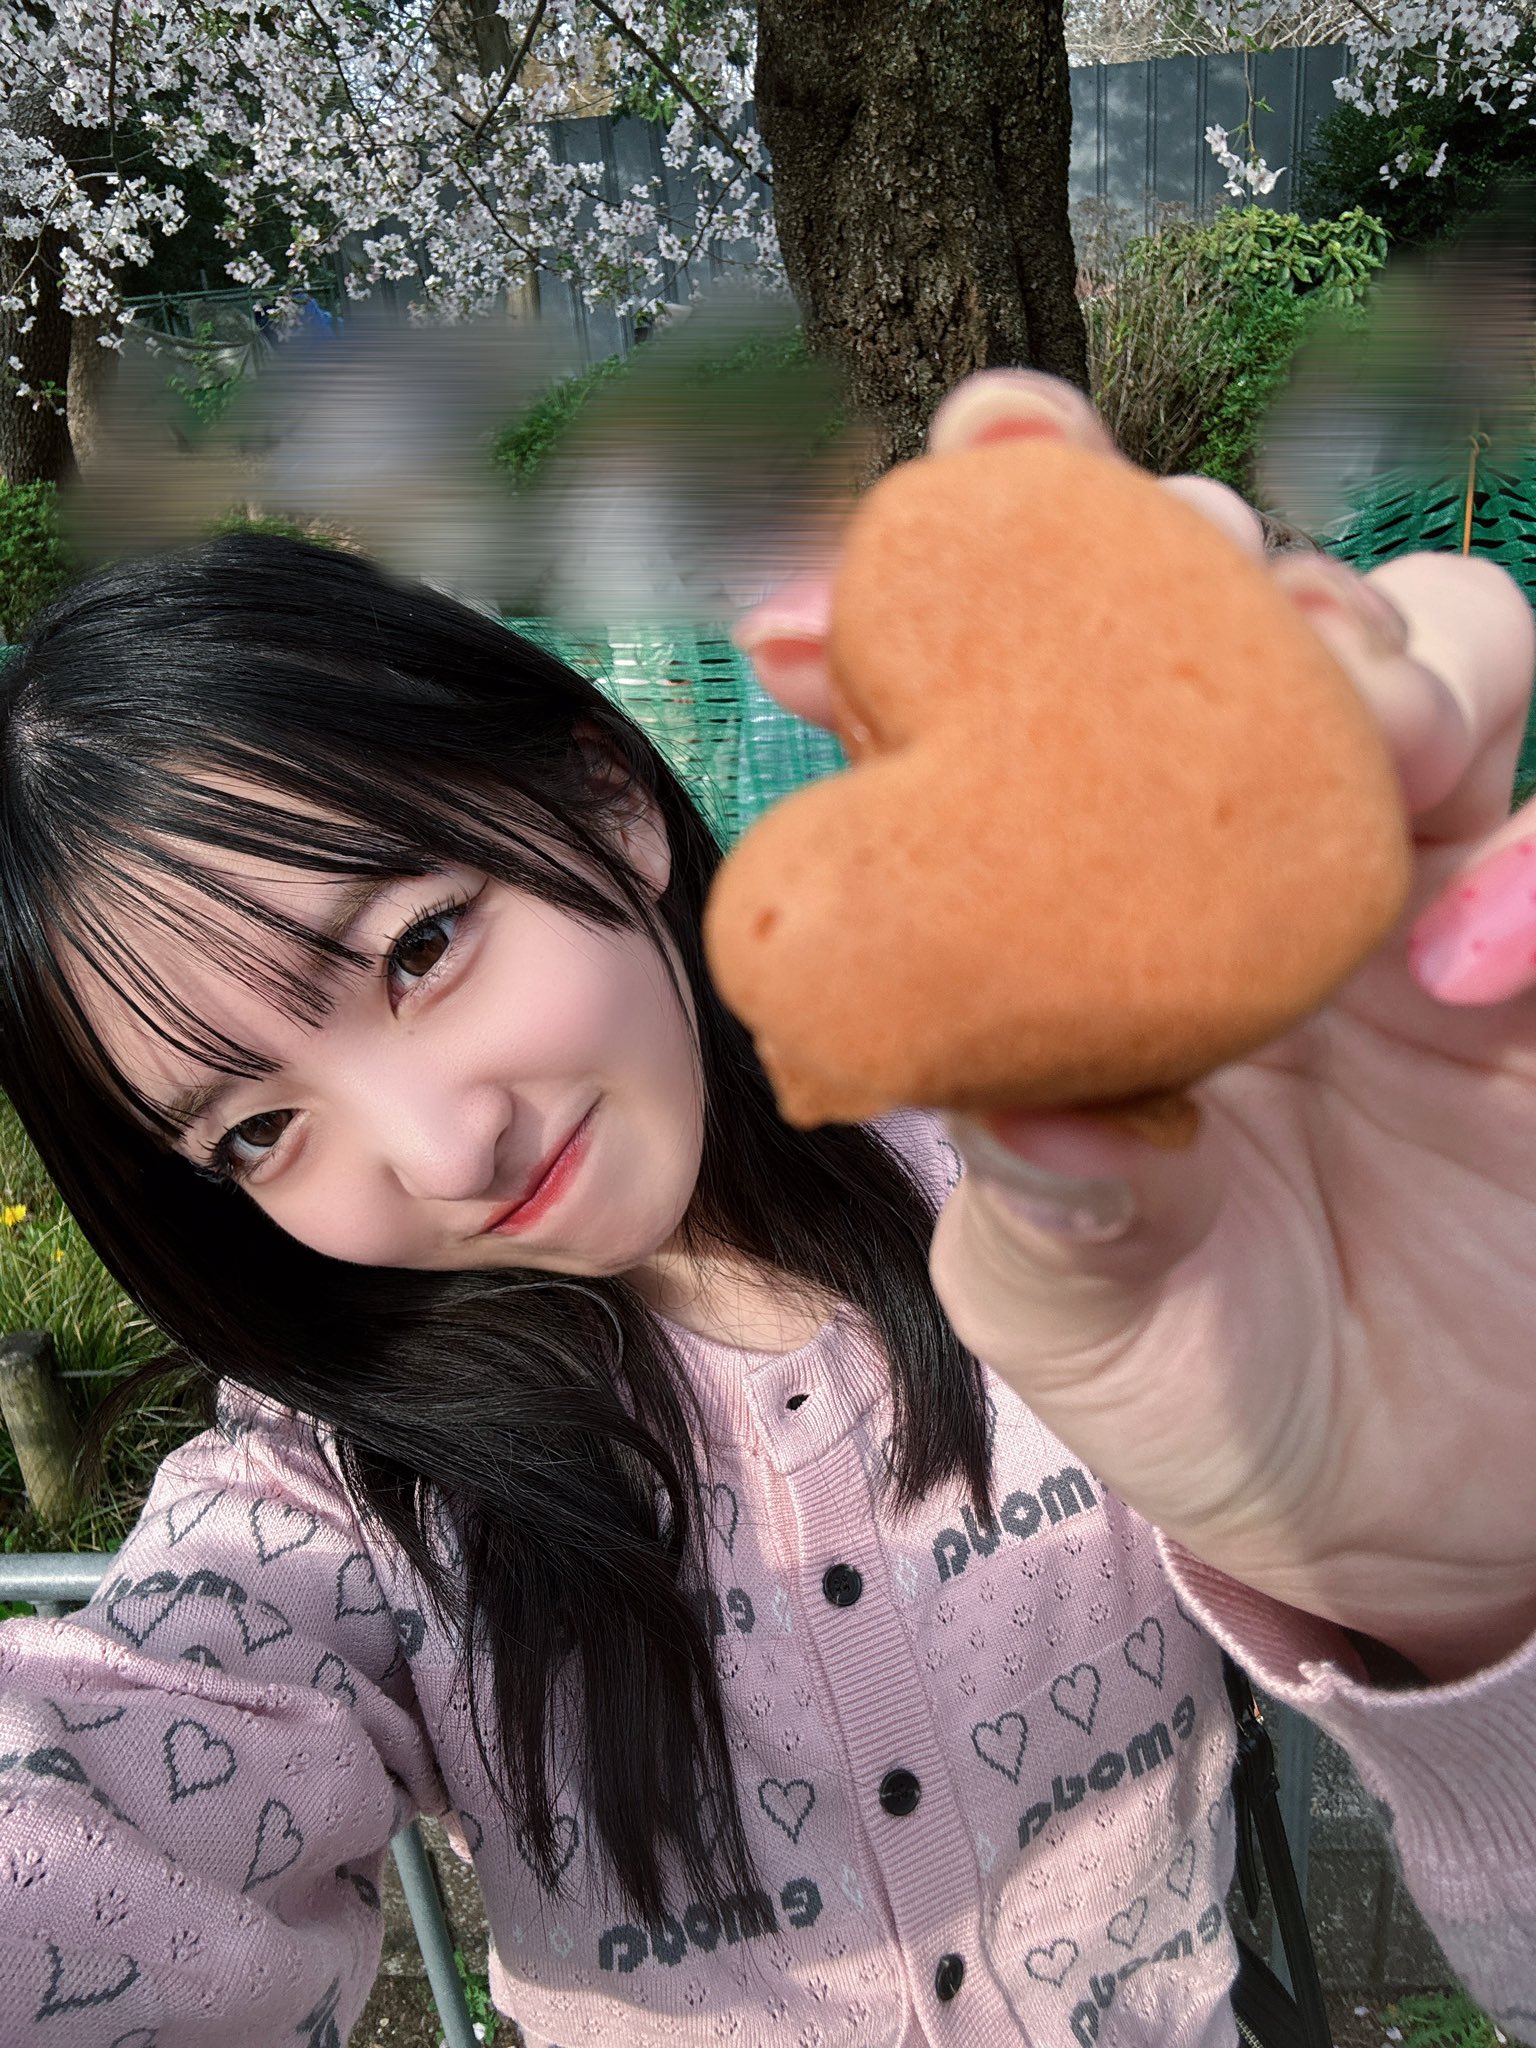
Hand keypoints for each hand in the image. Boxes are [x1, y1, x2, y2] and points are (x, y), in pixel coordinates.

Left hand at [732, 369, 1535, 1685]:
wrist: (1394, 1499)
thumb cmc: (1198, 1371)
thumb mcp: (1075, 1301)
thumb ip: (1043, 1201)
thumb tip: (1025, 1106)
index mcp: (1095, 904)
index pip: (1042, 682)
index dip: (1007, 551)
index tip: (957, 468)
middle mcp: (1248, 861)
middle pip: (1242, 609)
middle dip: (1194, 538)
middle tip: (1152, 539)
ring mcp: (1418, 895)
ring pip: (1438, 657)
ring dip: (1391, 654)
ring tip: (1366, 747)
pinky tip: (1462, 956)